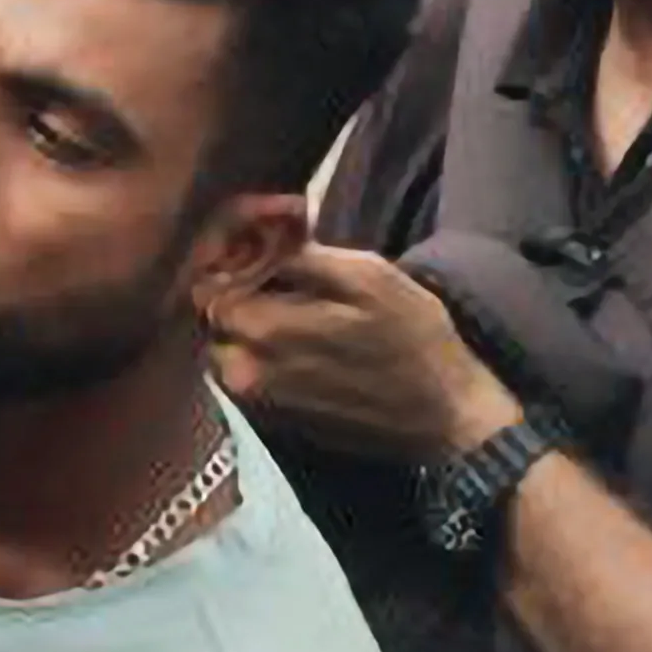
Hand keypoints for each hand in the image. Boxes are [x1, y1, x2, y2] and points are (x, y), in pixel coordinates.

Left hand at [209, 247, 517, 466]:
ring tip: (291, 297)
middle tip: (276, 265)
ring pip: (227, 345)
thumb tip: (254, 232)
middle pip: (213, 317)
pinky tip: (301, 331)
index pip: (207, 285)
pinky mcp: (275, 419)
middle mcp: (245, 373)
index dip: (230, 257)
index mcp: (263, 333)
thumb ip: (301, 255)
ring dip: (249, 318)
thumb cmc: (413, 336)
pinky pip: (248, 371)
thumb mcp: (369, 277)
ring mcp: (258, 402)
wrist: (444, 414)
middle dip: (236, 286)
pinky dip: (261, 347)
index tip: (260, 240)